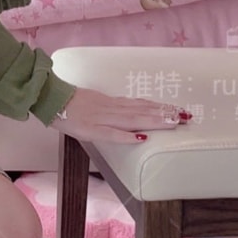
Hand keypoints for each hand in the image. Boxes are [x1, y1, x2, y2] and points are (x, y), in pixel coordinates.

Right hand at [57, 87, 190, 144]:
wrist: (51, 99)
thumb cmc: (71, 104)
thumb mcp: (96, 103)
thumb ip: (112, 109)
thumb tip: (128, 114)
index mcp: (113, 103)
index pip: (142, 104)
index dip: (161, 107)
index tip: (179, 109)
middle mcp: (112, 108)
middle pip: (143, 111)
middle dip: (165, 114)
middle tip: (186, 116)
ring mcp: (102, 118)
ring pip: (132, 119)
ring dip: (153, 121)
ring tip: (172, 123)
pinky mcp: (91, 129)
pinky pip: (110, 133)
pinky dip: (126, 136)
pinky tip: (140, 138)